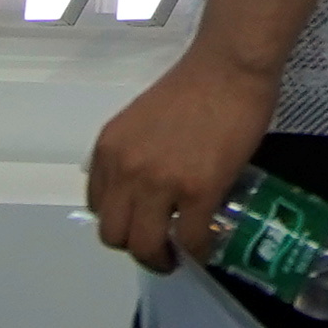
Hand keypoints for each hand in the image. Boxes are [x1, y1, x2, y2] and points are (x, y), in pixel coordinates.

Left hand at [82, 46, 280, 269]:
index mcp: (108, 150)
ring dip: (160, 259)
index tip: (141, 222)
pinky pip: (190, 239)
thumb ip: (134, 154)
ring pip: (144, 246)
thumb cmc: (194, 85)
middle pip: (113, 234)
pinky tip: (207, 247)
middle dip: (135, 246)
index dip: (121, 220)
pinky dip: (198, 251)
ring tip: (177, 256)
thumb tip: (148, 187)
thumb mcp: (140, 121)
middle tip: (159, 246)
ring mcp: (160, 183)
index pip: (98, 205)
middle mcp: (125, 170)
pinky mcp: (198, 192)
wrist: (229, 68)